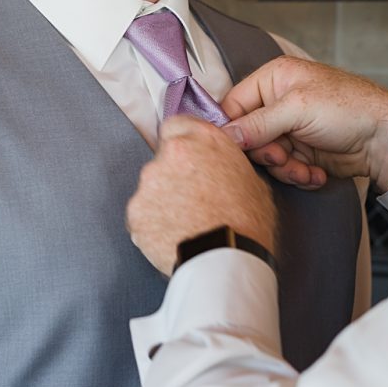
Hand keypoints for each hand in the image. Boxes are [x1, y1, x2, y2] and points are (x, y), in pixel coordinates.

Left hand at [127, 116, 276, 276]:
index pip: (177, 125)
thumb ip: (226, 165)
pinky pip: (142, 215)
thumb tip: (219, 170)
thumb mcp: (252, 181)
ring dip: (163, 201)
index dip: (182, 143)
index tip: (187, 158)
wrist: (226, 261)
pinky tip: (173, 237)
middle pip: (163, 158)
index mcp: (203, 139)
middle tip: (193, 199)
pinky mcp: (135, 212)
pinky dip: (153, 225)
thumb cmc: (247, 224)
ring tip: (185, 224)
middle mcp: (172, 153)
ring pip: (151, 188)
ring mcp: (149, 183)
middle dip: (173, 176)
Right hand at [220, 57, 387, 193]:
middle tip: (282, 157)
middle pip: (248, 136)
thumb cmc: (348, 109)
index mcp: (274, 79)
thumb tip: (225, 136)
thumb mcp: (297, 110)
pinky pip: (285, 169)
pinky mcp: (302, 151)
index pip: (234, 105)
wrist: (384, 138)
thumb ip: (257, 123)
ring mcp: (290, 129)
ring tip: (306, 169)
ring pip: (267, 157)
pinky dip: (299, 174)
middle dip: (267, 153)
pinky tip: (316, 173)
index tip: (236, 148)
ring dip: (286, 169)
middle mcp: (278, 103)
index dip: (233, 129)